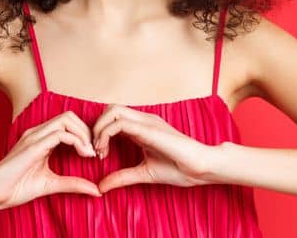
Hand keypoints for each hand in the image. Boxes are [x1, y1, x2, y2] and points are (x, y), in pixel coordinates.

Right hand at [0, 110, 101, 208]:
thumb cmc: (16, 188)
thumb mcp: (52, 184)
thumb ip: (73, 184)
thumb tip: (97, 191)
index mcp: (40, 138)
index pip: (68, 123)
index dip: (84, 134)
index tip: (93, 154)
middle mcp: (37, 132)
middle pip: (70, 116)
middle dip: (87, 131)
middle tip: (94, 152)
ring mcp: (34, 136)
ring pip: (67, 120)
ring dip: (84, 134)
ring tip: (89, 153)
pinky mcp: (33, 145)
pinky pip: (61, 134)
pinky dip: (77, 141)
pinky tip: (83, 155)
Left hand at [92, 104, 221, 192]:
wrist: (201, 168)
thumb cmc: (179, 169)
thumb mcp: (143, 173)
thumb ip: (122, 177)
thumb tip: (101, 187)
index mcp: (142, 128)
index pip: (113, 118)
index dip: (100, 133)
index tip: (99, 156)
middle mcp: (143, 121)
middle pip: (109, 109)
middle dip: (96, 128)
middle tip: (95, 151)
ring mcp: (146, 122)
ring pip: (112, 111)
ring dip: (99, 129)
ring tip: (99, 151)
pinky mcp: (149, 129)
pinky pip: (119, 123)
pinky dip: (105, 135)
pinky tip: (105, 152)